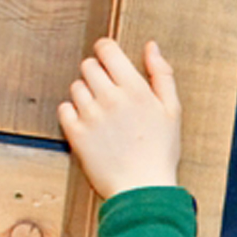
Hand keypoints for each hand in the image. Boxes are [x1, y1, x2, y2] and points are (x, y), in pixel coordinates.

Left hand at [57, 38, 181, 198]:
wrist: (143, 190)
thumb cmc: (160, 153)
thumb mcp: (172, 112)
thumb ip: (162, 75)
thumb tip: (151, 47)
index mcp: (136, 90)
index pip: (106, 49)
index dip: (106, 52)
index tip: (110, 61)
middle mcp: (111, 98)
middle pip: (88, 66)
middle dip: (98, 76)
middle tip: (110, 97)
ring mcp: (91, 116)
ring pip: (76, 87)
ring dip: (86, 96)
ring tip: (103, 117)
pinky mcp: (76, 133)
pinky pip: (64, 109)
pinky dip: (73, 114)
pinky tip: (90, 126)